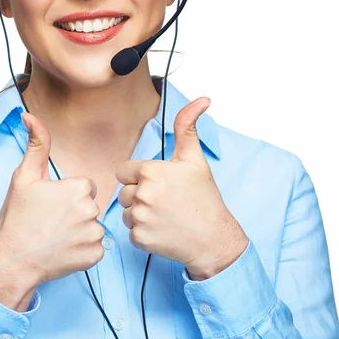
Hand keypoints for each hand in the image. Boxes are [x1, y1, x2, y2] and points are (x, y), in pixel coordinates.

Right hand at [0, 112, 105, 285]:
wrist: (12, 260)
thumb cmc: (17, 217)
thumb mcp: (24, 176)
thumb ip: (36, 144)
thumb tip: (29, 115)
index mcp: (78, 188)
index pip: (84, 186)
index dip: (67, 195)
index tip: (50, 205)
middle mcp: (91, 210)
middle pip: (90, 205)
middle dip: (75, 212)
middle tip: (51, 222)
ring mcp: (94, 235)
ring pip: (93, 226)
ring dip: (79, 231)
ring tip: (56, 236)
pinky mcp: (94, 256)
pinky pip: (95, 248)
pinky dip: (82, 250)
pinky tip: (63, 250)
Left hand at [116, 97, 247, 279]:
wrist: (214, 239)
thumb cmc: (204, 198)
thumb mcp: (195, 160)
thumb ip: (187, 127)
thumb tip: (202, 99)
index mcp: (151, 171)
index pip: (124, 171)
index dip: (140, 177)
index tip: (159, 184)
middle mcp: (142, 194)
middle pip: (124, 192)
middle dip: (139, 195)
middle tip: (165, 201)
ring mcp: (140, 217)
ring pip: (125, 211)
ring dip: (139, 214)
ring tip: (164, 215)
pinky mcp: (139, 239)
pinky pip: (130, 231)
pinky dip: (143, 232)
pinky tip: (162, 230)